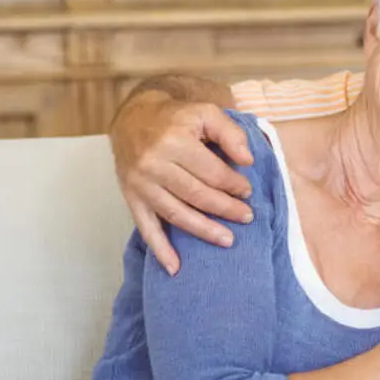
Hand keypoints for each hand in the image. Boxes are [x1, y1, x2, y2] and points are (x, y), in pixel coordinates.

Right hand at [111, 92, 253, 273]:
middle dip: (225, 209)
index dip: (233, 184)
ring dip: (203, 230)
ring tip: (227, 240)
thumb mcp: (205, 112)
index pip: (211, 172)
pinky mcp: (131, 197)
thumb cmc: (175, 117)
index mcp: (174, 141)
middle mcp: (154, 164)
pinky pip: (145, 227)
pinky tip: (174, 267)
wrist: (132, 118)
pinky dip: (159, 250)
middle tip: (247, 218)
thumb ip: (230, 133)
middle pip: (196, 195)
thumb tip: (248, 160)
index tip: (247, 193)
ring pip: (176, 213)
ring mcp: (140, 184)